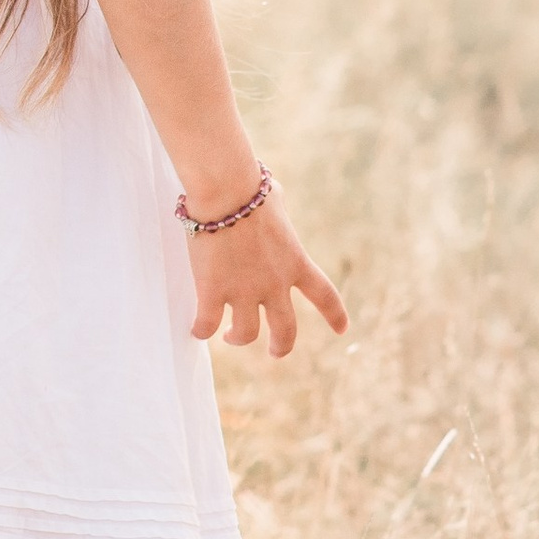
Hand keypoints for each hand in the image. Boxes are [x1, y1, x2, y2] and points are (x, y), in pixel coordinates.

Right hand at [186, 185, 346, 357]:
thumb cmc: (248, 185)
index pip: (325, 295)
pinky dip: (201, 330)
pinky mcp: (213, 291)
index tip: (342, 329)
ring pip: (246, 333)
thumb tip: (272, 198)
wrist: (225, 190)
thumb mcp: (275, 198)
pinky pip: (206, 324)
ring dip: (238, 337)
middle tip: (276, 352)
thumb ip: (278, 209)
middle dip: (282, 346)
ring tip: (229, 334)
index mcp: (295, 262)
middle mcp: (274, 284)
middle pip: (287, 330)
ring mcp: (243, 291)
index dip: (335, 315)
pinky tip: (196, 329)